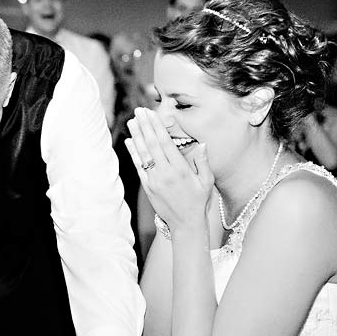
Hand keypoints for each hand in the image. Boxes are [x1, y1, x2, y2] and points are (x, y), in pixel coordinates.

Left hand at [124, 108, 213, 232]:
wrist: (185, 223)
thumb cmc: (198, 201)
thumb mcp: (206, 182)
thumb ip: (203, 162)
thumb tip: (203, 144)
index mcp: (180, 169)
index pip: (165, 142)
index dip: (157, 126)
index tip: (151, 114)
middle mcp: (166, 173)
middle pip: (152, 144)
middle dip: (145, 126)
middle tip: (138, 111)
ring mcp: (154, 180)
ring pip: (143, 154)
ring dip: (136, 136)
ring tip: (132, 122)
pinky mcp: (148, 187)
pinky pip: (139, 167)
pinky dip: (133, 153)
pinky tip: (130, 142)